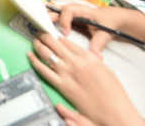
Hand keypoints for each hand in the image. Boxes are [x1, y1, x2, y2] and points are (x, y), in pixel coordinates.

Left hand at [28, 34, 144, 125]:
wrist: (115, 112)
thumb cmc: (114, 93)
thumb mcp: (105, 69)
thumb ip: (91, 59)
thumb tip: (81, 55)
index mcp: (88, 57)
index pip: (67, 41)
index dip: (57, 36)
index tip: (52, 34)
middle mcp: (76, 63)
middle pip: (54, 43)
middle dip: (44, 35)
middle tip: (39, 32)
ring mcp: (67, 74)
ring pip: (47, 53)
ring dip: (38, 44)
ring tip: (34, 40)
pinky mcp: (62, 86)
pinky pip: (44, 70)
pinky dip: (35, 61)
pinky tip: (30, 55)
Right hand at [47, 3, 144, 54]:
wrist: (113, 18)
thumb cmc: (108, 23)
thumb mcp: (105, 33)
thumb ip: (99, 44)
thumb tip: (96, 58)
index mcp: (83, 11)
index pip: (69, 11)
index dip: (65, 20)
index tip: (66, 33)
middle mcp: (74, 9)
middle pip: (56, 8)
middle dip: (47, 15)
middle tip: (40, 25)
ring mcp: (69, 13)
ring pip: (53, 10)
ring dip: (44, 15)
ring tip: (33, 21)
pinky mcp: (68, 18)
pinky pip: (55, 15)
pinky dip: (46, 18)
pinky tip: (38, 23)